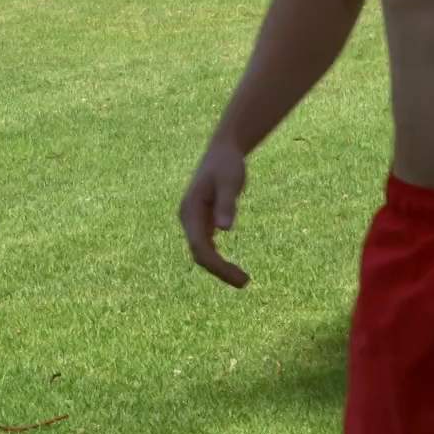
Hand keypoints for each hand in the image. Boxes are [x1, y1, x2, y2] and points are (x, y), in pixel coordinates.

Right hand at [179, 139, 249, 287]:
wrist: (222, 151)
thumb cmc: (227, 164)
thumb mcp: (230, 181)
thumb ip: (226, 204)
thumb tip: (224, 230)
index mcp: (190, 211)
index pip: (200, 247)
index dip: (218, 265)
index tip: (239, 276)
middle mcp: (188, 219)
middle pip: (199, 255)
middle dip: (220, 271)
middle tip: (245, 282)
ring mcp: (194, 222)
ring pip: (202, 253)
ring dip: (220, 268)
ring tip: (243, 279)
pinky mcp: (202, 222)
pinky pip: (207, 247)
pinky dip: (219, 259)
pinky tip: (233, 269)